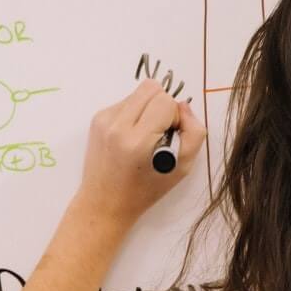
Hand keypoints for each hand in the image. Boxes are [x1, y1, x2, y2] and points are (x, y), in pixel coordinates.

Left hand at [71, 79, 206, 225]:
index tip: (169, 136)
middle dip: (162, 106)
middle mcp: (116, 126)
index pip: (166, 101)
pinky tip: (131, 136)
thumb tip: (183, 104)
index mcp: (137, 140)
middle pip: (151, 88)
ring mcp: (103, 120)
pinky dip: (134, 113)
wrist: (104, 202)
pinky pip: (125, 101)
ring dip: (148, 108)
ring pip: (138, 92)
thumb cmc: (145, 190)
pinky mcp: (96, 119)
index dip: (174, 116)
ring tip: (145, 135)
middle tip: (160, 131)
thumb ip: (193, 133)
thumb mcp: (182, 168)